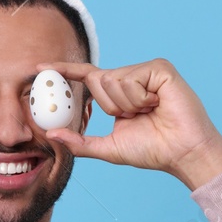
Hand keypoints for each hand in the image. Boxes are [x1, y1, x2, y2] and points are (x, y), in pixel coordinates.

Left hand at [35, 58, 221, 190]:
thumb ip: (79, 141)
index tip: (39, 67)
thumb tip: (51, 134)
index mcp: (119, 93)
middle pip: (98, 79)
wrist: (182, 153)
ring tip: (149, 111)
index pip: (87, 77)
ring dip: (127, 105)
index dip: (64, 70)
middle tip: (135, 117)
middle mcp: (131, 77)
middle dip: (110, 106)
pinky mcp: (160, 68)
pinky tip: (157, 104)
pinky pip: (131, 79)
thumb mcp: (108, 147)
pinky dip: (139, 98)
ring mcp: (146, 70)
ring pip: (113, 79)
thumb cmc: (153, 150)